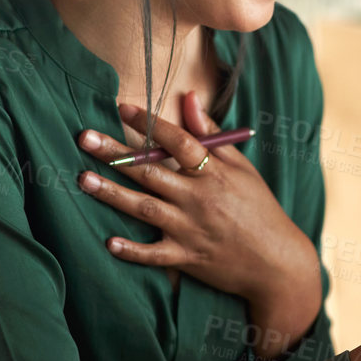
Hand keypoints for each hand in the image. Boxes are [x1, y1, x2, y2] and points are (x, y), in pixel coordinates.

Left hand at [76, 93, 317, 312]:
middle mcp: (199, 199)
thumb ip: (211, 135)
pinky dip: (132, 251)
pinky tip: (109, 242)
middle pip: (151, 171)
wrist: (277, 262)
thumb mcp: (242, 169)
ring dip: (113, 194)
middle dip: (116, 154)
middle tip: (84, 138)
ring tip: (83, 180)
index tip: (122, 108)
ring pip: (145, 208)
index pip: (178, 142)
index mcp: (214, 174)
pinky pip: (155, 255)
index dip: (150, 124)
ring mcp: (191, 229)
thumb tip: (189, 98)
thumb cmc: (260, 210)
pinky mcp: (187, 258)